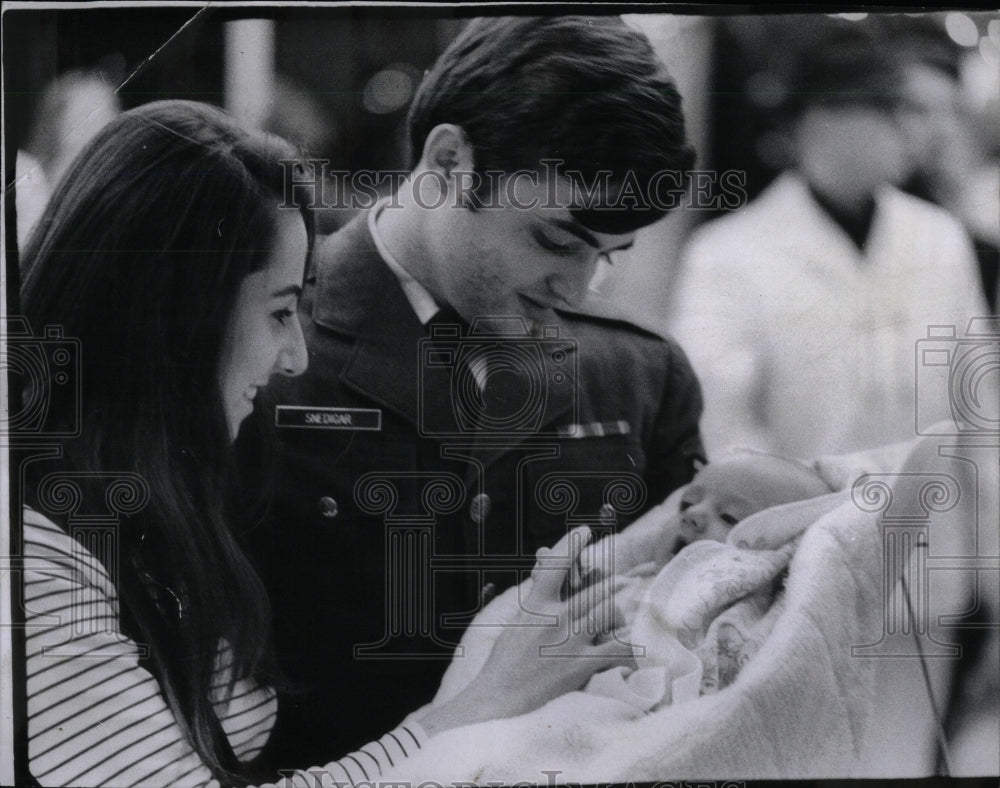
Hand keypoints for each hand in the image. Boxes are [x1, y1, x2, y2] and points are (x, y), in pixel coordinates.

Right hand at [416, 527, 632, 735]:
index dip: (570, 544)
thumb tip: (543, 565)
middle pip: (593, 590)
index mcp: (534, 605)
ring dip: (625, 604)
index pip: (555, 565)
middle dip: (617, 580)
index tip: (584, 530)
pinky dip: (628, 645)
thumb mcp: (516, 621)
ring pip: (606, 613)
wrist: (499, 699)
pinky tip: (638, 642)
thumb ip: (534, 594)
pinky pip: (613, 649)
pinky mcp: (580, 666)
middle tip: (632, 574)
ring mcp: (568, 641)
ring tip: (639, 597)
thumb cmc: (505, 661)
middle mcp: (553, 618)